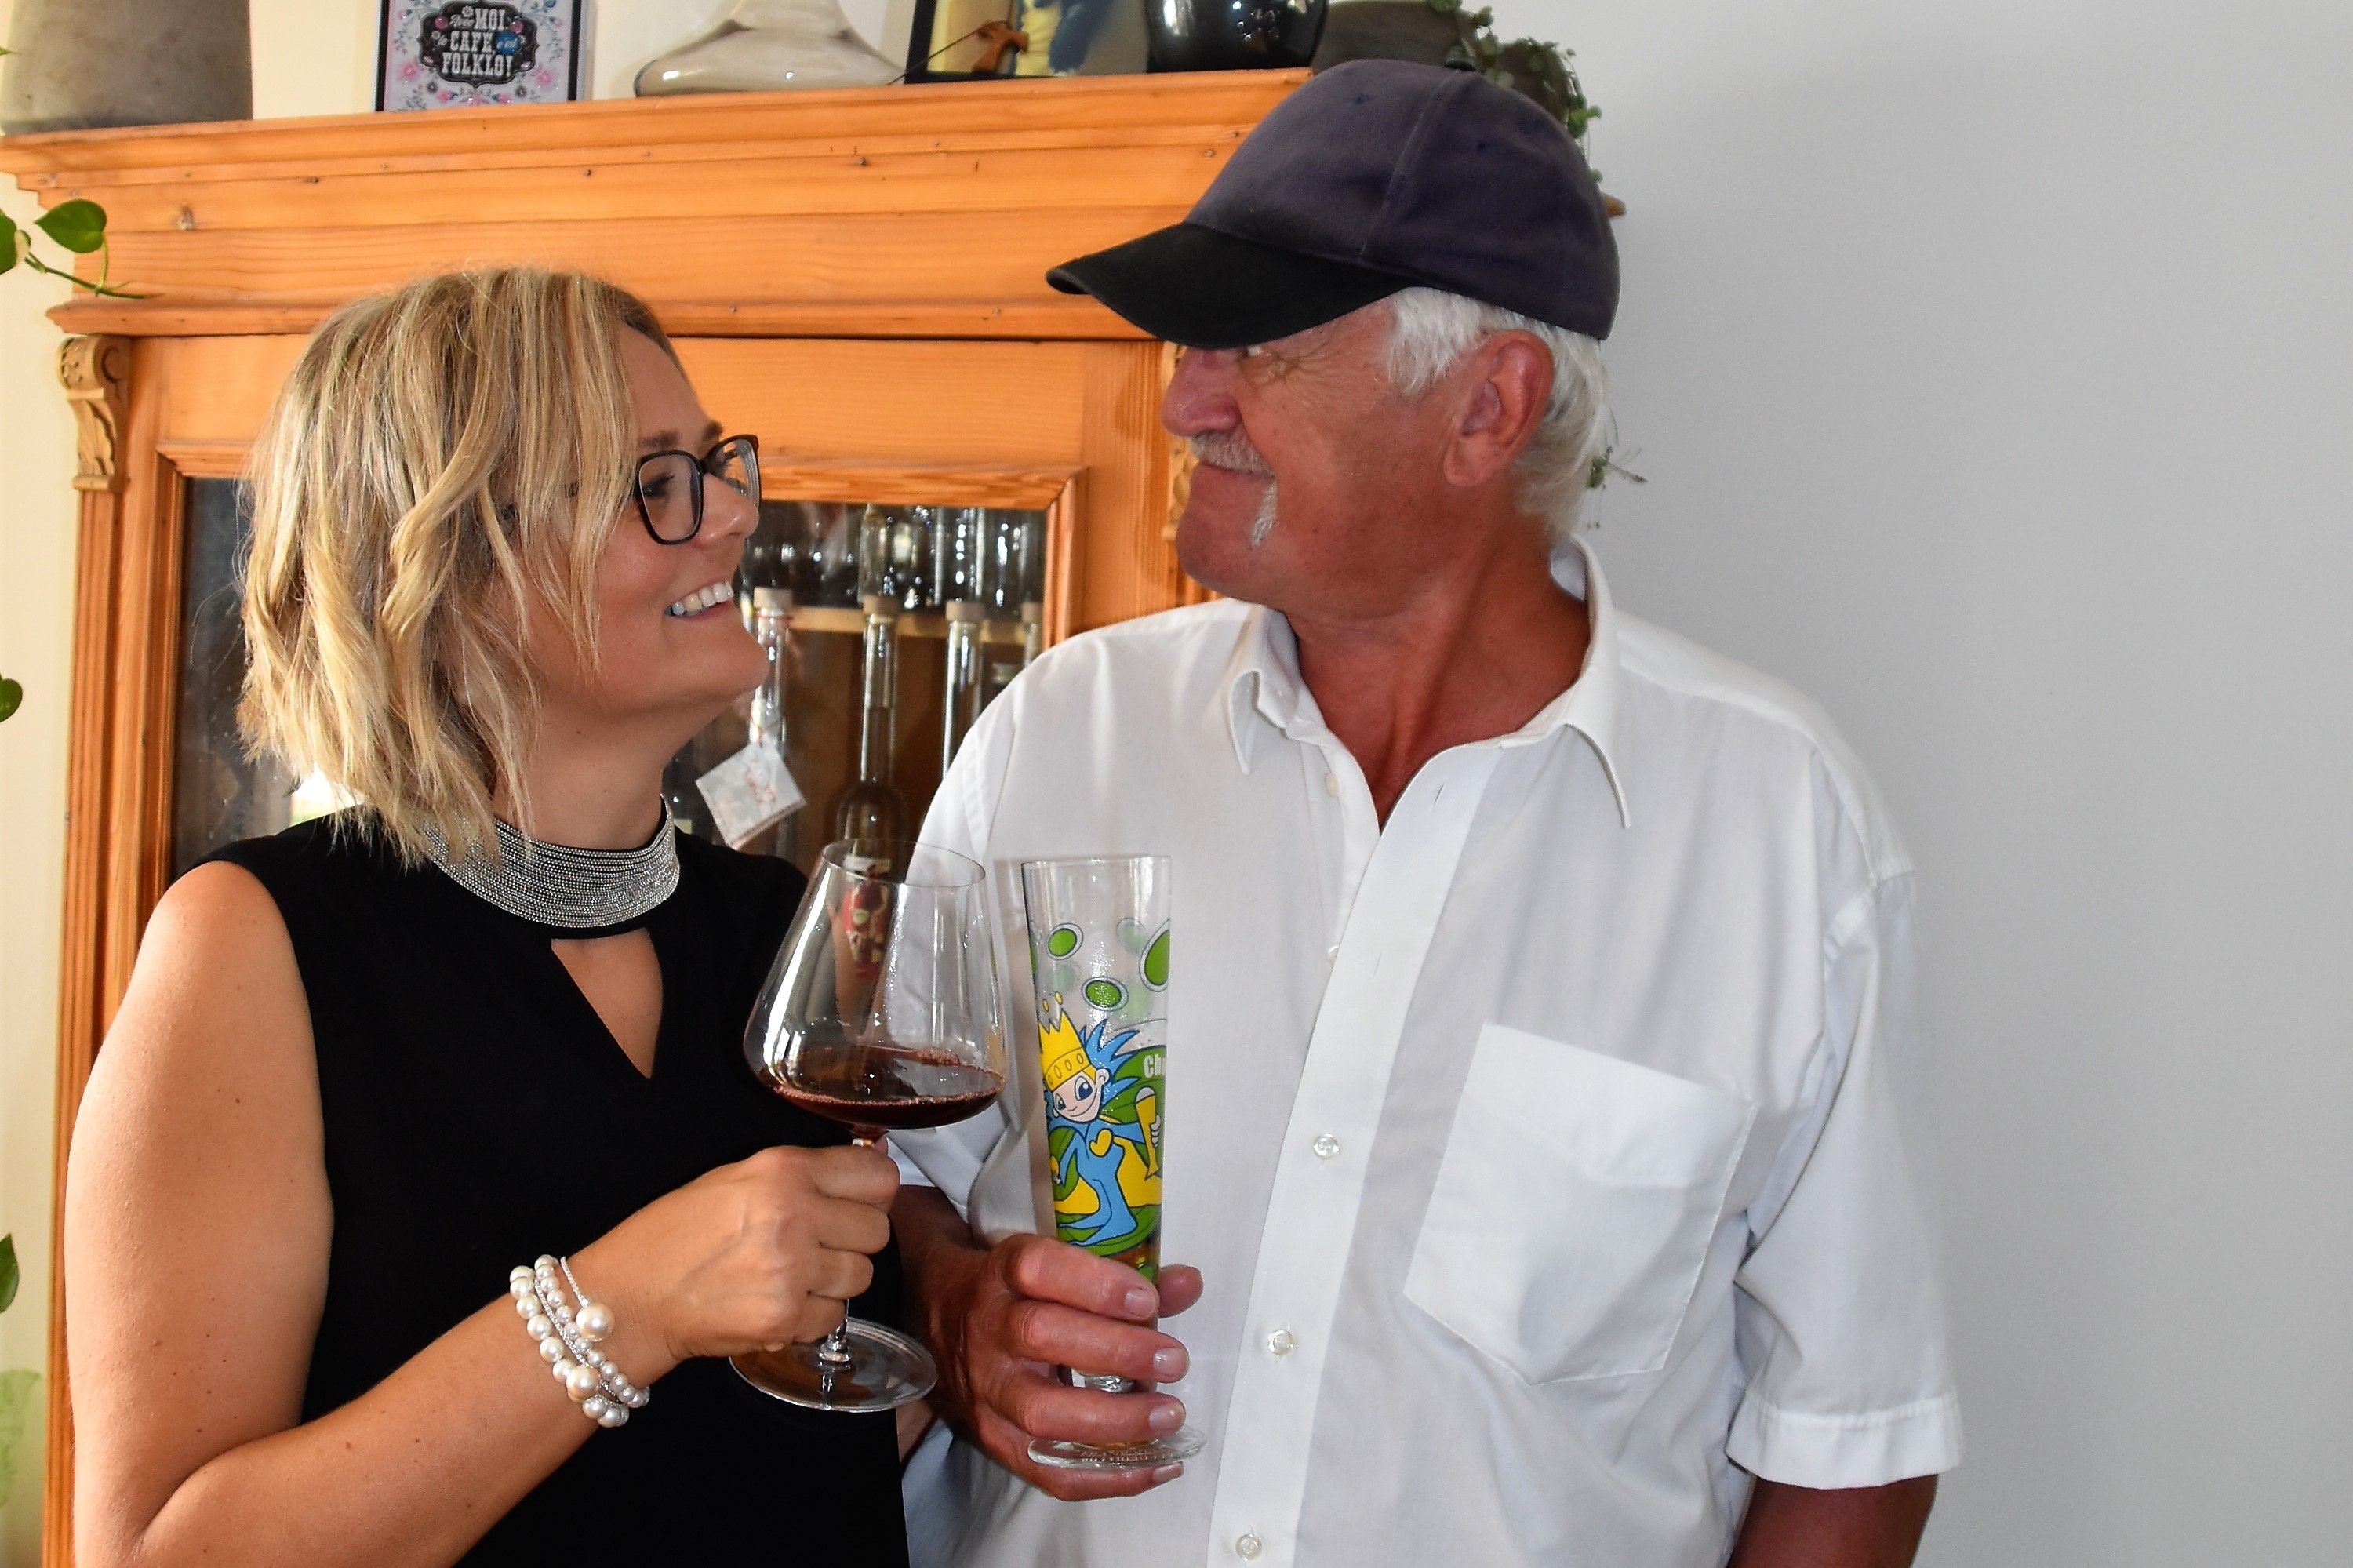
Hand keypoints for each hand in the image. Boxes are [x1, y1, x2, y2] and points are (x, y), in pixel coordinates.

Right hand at [575, 1143, 900, 1374]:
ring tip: (790, 1273)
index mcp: (782, 1171)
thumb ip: (808, 1171)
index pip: (878, 1178)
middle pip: (877, 1230)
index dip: (871, 1193)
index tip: (856, 1201)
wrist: (630, 1297)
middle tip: (816, 1242)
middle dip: (853, 1238)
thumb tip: (876, 1159)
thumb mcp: (737, 1178)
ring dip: (834, 1278)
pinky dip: (814, 1314)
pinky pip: (836, 1316)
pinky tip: (778, 1301)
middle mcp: (793, 1216)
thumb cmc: (676, 1233)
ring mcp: (791, 1271)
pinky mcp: (785, 1320)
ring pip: (862, 1276)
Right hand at [917, 1224, 1204, 1501]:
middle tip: (1173, 1360)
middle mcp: (989, 1330)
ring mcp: (988, 1391)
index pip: (1039, 1269)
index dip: (1096, 1284)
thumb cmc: (1019, 1293)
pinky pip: (1048, 1471)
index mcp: (1004, 1274)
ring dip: (1115, 1420)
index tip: (1147, 1300)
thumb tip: (1189, 1284)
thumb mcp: (1056, 1269)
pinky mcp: (995, 1440)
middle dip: (1116, 1352)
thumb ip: (1125, 1276)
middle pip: (1041, 1336)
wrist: (943, 1323)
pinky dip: (1107, 1477)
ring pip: (1041, 1413)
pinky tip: (1157, 1466)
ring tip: (1169, 1414)